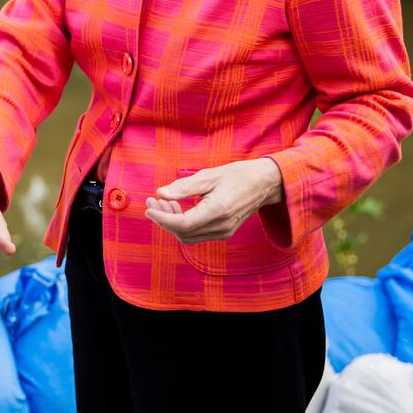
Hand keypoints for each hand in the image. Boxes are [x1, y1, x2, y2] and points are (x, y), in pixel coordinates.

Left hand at [146, 158, 284, 243]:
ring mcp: (224, 232)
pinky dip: (183, 225)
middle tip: (152, 201)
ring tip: (164, 203)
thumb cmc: (236, 175)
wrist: (263, 184)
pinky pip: (197, 235)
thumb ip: (184, 186)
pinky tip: (178, 208)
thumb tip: (160, 193)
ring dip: (172, 223)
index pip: (183, 224)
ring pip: (188, 237)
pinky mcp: (224, 232)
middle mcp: (222, 226)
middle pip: (183, 233)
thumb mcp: (208, 175)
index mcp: (218, 210)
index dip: (162, 219)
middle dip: (163, 219)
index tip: (148, 208)